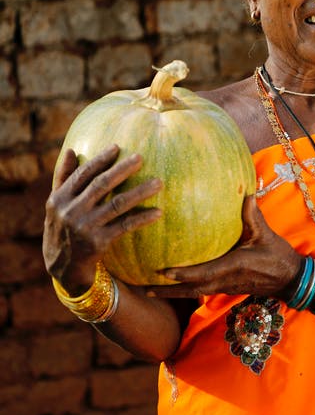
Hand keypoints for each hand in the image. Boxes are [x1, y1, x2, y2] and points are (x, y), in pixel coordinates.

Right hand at [43, 145, 161, 293]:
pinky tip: (158, 212)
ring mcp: (85, 227)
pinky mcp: (99, 243)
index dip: (100, 160)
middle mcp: (71, 211)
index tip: (117, 147)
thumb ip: (63, 177)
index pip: (83, 174)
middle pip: (101, 185)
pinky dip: (142, 218)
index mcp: (59, 198)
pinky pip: (125, 226)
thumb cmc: (62, 227)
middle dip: (122, 169)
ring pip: (117, 204)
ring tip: (158, 183)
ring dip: (140, 192)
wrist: (62, 267)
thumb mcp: (56, 204)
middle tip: (140, 157)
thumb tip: (72, 149)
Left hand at [147, 195, 301, 299]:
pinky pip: (201, 290)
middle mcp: (226, 280)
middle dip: (168, 290)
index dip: (184, 274)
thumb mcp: (266, 234)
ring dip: (172, 293)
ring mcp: (225, 286)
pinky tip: (171, 284)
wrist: (290, 279)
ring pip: (194, 293)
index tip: (164, 272)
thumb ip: (253, 216)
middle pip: (192, 289)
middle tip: (144, 288)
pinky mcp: (226, 287)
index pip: (204, 273)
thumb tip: (245, 193)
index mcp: (234, 266)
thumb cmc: (278, 256)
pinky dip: (185, 289)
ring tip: (149, 290)